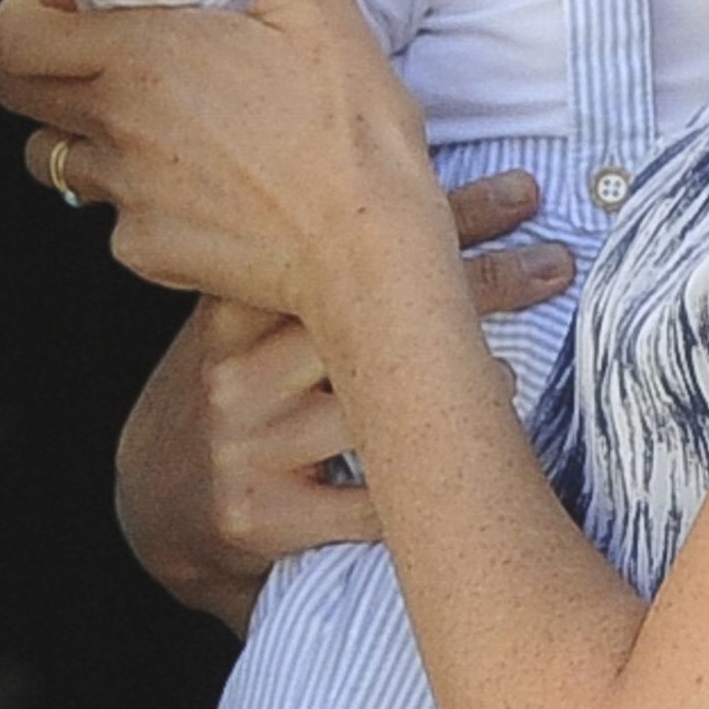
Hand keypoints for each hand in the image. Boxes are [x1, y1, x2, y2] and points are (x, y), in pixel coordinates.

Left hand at [0, 0, 463, 357]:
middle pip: (17, 96)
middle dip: (44, 68)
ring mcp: (125, 197)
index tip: (77, 6)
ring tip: (163, 120)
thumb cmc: (350, 117)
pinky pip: (117, 218)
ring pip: (60, 161)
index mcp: (138, 56)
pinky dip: (144, 197)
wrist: (372, 249)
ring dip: (88, 134)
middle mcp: (113, 127)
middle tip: (111, 54)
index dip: (27, 14)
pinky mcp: (147, 253)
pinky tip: (211, 185)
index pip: (10, 35)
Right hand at [116, 171, 574, 628]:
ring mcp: (246, 445)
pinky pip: (369, 502)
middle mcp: (234, 371)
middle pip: (371, 316)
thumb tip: (425, 199)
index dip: (442, 215)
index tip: (521, 192)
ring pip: (375, 408)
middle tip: (554, 260)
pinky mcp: (261, 516)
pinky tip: (469, 458)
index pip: (344, 246)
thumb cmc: (234, 393)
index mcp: (235, 308)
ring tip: (509, 372)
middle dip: (478, 281)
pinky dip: (424, 482)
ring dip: (462, 387)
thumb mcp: (249, 321)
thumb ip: (307, 269)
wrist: (154, 505)